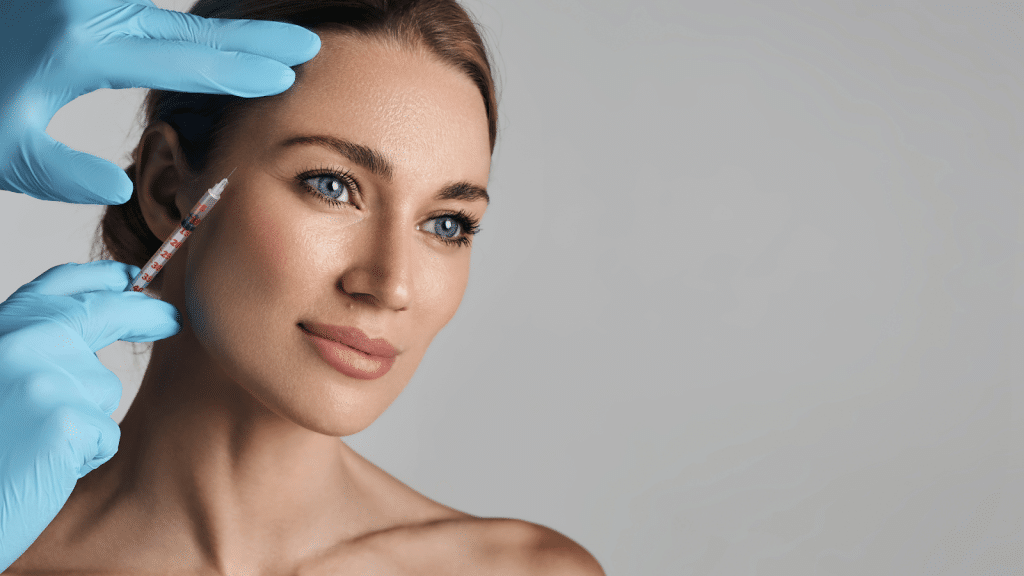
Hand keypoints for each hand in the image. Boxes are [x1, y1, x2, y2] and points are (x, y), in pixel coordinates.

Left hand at [0, 0, 320, 204]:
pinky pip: (143, 12)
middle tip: (304, 44)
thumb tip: (118, 186)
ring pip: (169, 16)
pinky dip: (183, 28)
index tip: (288, 72)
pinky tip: (208, 38)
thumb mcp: (4, 150)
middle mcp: (88, 11)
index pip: (185, 59)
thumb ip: (62, 172)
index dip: (241, 68)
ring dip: (222, 33)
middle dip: (253, 39)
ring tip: (272, 43)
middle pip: (190, 28)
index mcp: (81, 48)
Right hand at [0, 261, 181, 569]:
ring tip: (34, 443)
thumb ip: (34, 348)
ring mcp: (44, 377)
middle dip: (146, 313)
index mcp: (1, 327)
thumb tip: (95, 324)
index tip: (130, 278)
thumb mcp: (1, 378)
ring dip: (84, 419)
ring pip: (103, 390)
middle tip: (173, 318)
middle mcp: (20, 340)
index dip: (102, 278)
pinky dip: (85, 454)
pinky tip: (46, 466)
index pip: (60, 285)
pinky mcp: (65, 420)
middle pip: (105, 312)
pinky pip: (104, 434)